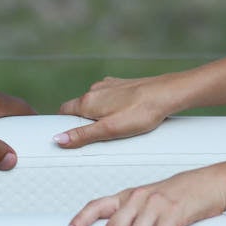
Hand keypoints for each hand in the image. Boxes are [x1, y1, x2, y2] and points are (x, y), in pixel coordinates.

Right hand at [55, 74, 178, 147]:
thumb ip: (83, 135)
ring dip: (98, 115)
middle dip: (82, 122)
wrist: (168, 94)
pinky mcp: (123, 86)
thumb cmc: (142, 112)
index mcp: (88, 101)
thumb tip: (58, 140)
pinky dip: (111, 108)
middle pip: (79, 107)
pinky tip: (124, 116)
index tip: (67, 136)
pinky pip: (110, 99)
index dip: (62, 124)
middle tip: (94, 138)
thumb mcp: (110, 130)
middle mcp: (95, 90)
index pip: (63, 111)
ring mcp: (110, 86)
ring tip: (112, 129)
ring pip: (95, 103)